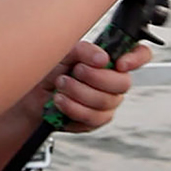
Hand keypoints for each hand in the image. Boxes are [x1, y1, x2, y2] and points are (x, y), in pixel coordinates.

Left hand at [36, 40, 152, 132]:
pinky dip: (72, 108)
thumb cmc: (50, 70)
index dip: (137, 58)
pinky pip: (93, 118)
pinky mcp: (95, 121)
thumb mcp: (65, 52)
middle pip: (123, 83)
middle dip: (95, 77)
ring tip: (61, 85)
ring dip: (79, 92)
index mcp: (110, 60)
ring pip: (106, 101)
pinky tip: (60, 100)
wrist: (31, 96)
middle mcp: (113, 81)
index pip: (139, 55)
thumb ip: (84, 50)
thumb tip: (103, 59)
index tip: (119, 62)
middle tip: (76, 71)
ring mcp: (107, 102)